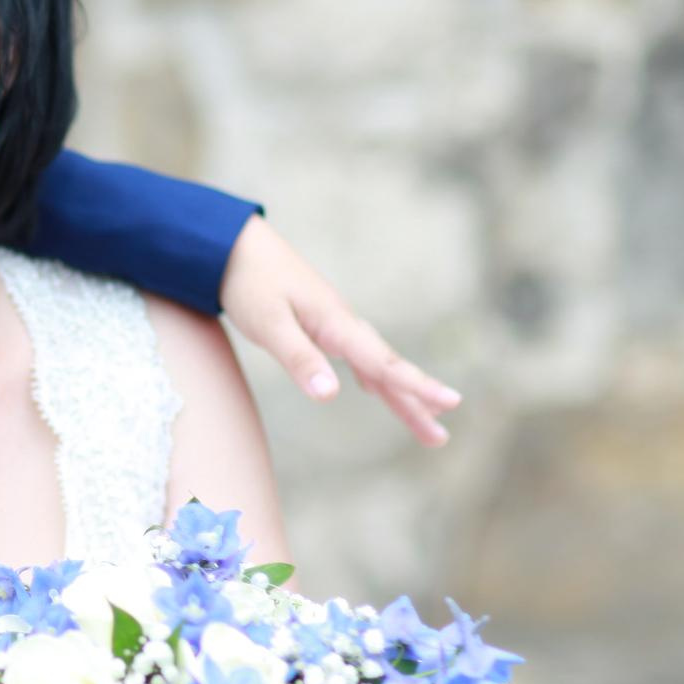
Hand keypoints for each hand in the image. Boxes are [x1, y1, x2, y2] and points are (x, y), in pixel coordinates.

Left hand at [219, 216, 460, 446]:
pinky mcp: (321, 321)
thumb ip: (299, 359)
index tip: (451, 403)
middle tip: (441, 437)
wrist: (231, 245)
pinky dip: (374, 375)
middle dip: (416, 402)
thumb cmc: (248, 283)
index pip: (383, 362)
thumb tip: (330, 396)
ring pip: (376, 363)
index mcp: (335, 323)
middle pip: (387, 368)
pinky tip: (377, 388)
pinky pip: (359, 354)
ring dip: (400, 393)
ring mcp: (334, 322)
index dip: (417, 385)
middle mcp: (343, 322)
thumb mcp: (269, 325)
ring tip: (426, 421)